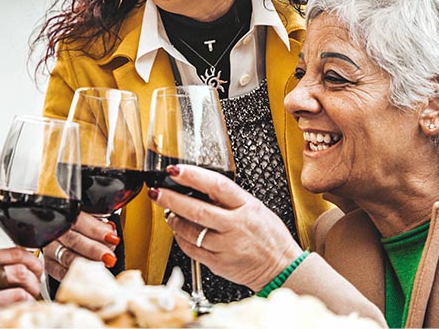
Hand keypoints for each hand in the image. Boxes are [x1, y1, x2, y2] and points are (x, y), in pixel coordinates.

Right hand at [0, 247, 42, 326]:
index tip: (38, 267)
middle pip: (19, 272)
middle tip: (35, 287)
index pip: (12, 252)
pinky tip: (16, 314)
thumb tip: (22, 263)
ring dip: (30, 299)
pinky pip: (6, 315)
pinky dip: (18, 314)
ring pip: (18, 295)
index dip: (33, 259)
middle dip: (35, 281)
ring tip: (28, 301)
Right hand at [43, 212, 119, 280]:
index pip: (81, 221)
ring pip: (66, 257)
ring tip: (102, 268)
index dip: (97, 230)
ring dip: (86, 264)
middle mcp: (56, 230)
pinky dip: (73, 275)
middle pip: (73, 240)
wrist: (61, 238)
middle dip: (93, 250)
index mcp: (67, 215)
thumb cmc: (81, 228)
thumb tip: (112, 237)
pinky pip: (59, 271)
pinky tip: (87, 276)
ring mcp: (50, 247)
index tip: (112, 238)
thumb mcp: (91, 221)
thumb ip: (102, 227)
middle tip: (109, 257)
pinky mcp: (49, 263)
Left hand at [149, 164, 301, 290]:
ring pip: (190, 231)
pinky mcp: (219, 263)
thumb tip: (198, 185)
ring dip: (174, 220)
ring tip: (168, 212)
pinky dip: (181, 238)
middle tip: (157, 192)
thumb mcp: (255, 208)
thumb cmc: (268, 235)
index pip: (216, 185)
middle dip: (171, 199)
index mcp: (246, 207)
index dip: (193, 176)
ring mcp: (226, 246)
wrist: (281, 268)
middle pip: (196, 210)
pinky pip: (191, 249)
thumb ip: (229, 198)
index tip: (175, 170)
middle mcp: (236, 226)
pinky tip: (179, 231)